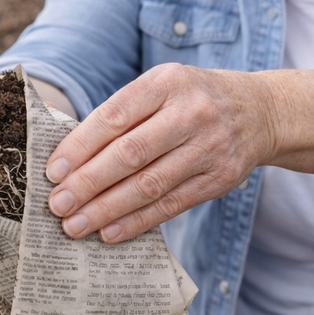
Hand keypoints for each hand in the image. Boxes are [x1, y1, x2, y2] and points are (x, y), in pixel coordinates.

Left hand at [44, 63, 276, 242]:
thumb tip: (70, 158)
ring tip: (75, 225)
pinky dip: (137, 221)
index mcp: (167, 82)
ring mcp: (209, 147)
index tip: (53, 171)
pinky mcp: (219, 179)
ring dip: (107, 209)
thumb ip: (124, 114)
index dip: (80, 146)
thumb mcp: (162, 87)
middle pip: (130, 154)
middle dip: (88, 183)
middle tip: (57, 205)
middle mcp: (191, 112)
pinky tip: (109, 232)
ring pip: (149, 185)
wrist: (260, 111)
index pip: (115, 116)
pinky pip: (171, 205)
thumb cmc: (191, 99)